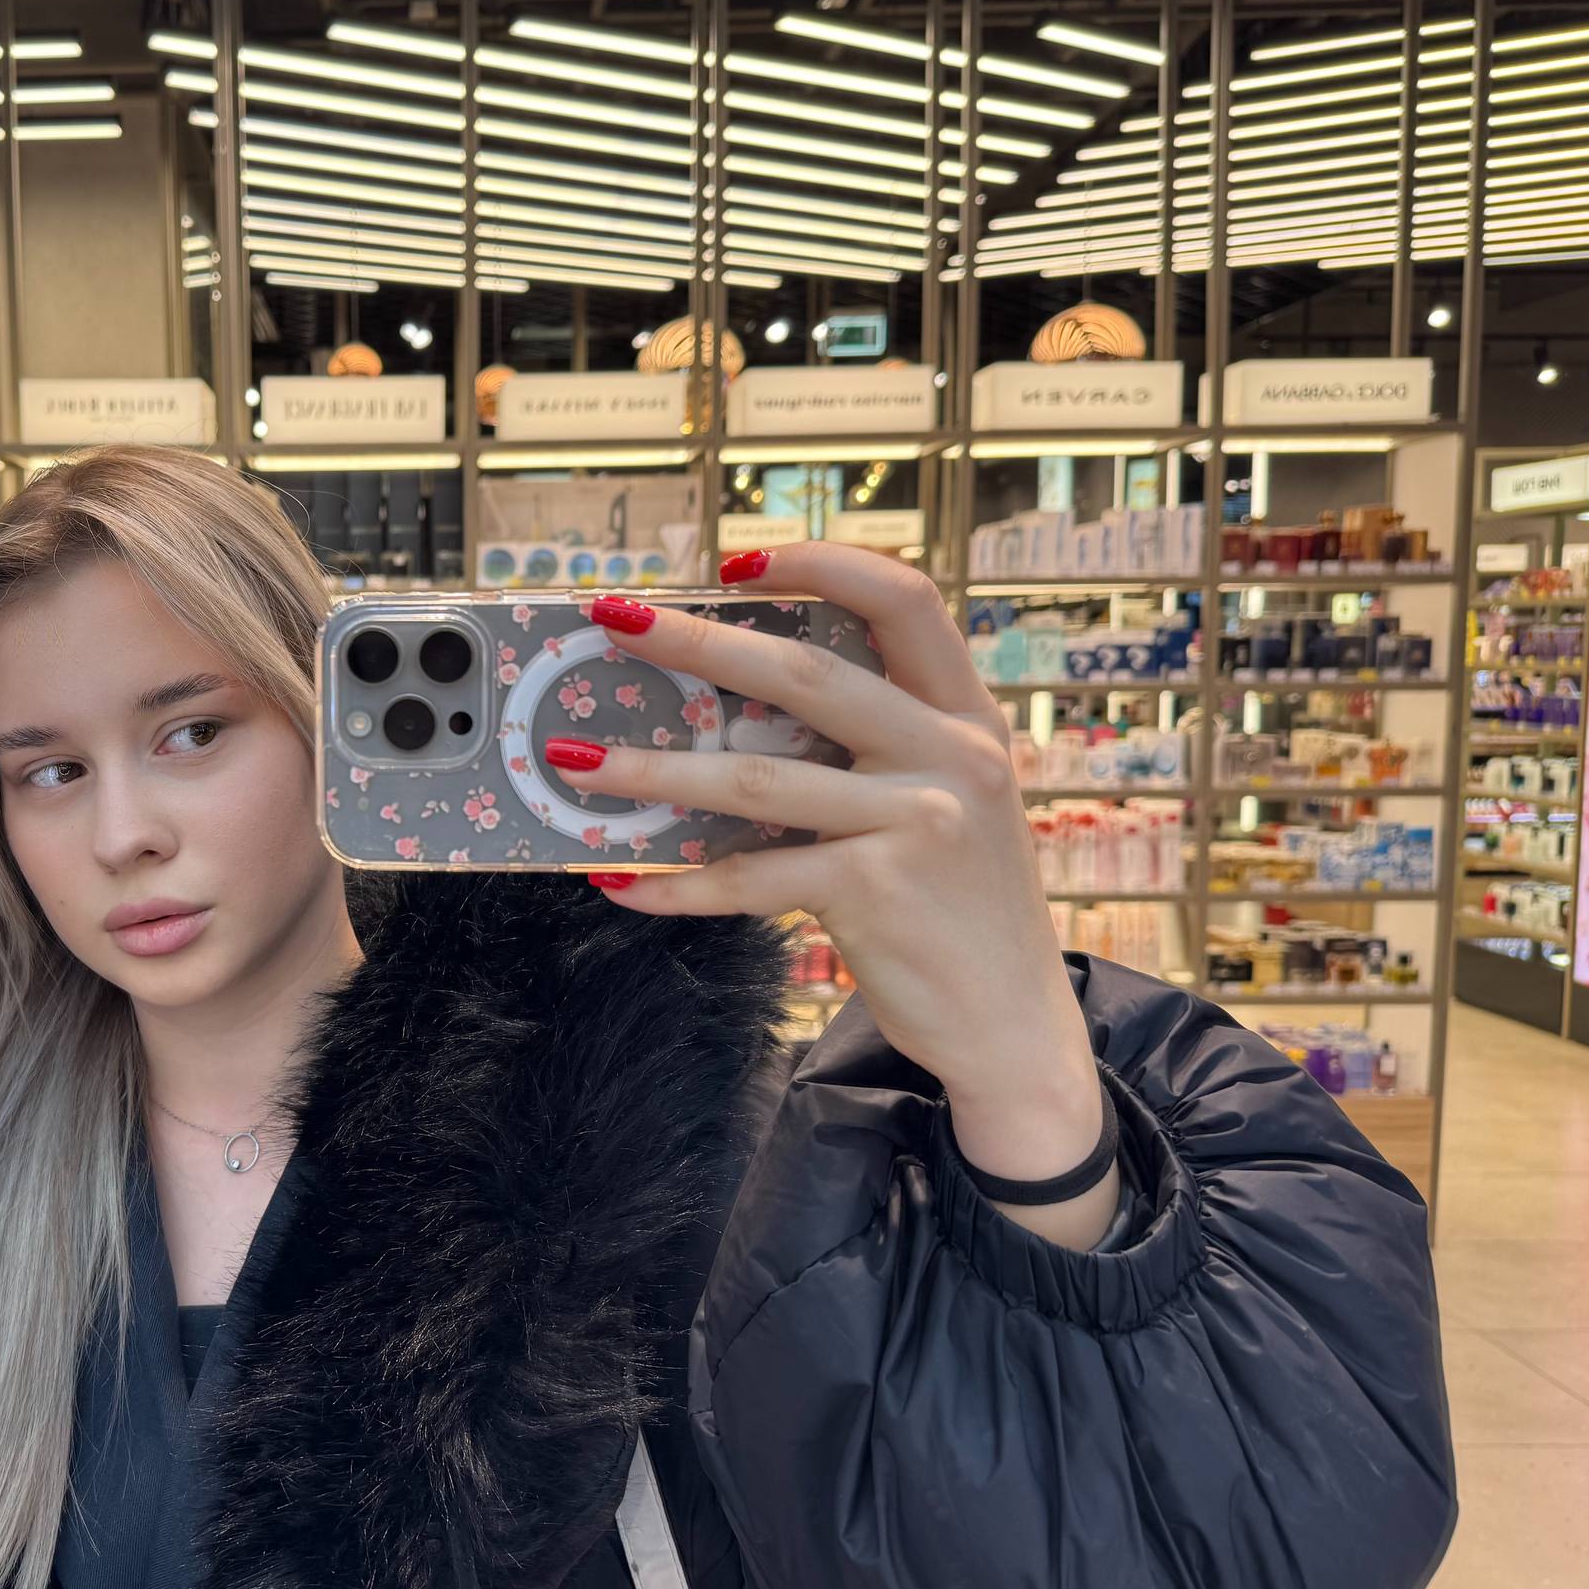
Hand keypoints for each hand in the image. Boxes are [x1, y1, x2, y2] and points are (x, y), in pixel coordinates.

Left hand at [546, 545, 1111, 1240]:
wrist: (1014, 1027)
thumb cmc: (958, 905)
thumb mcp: (948, 801)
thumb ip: (880, 745)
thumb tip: (739, 707)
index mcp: (966, 715)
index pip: (903, 599)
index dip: (821, 564)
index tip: (736, 562)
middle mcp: (950, 755)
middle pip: (805, 674)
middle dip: (696, 641)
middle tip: (615, 619)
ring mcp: (916, 822)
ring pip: (756, 779)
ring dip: (653, 768)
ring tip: (573, 761)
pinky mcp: (877, 892)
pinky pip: (750, 879)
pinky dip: (676, 884)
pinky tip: (620, 882)